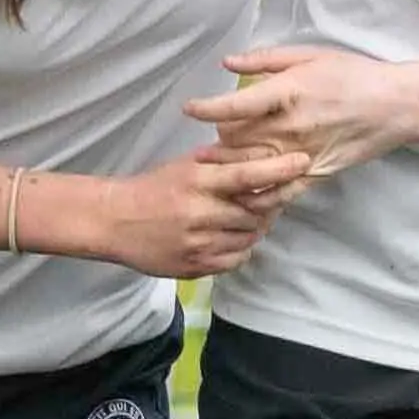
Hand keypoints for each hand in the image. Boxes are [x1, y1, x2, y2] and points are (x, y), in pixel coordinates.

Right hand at [101, 144, 308, 277]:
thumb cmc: (155, 189)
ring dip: (255, 227)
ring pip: (249, 237)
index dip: (279, 169)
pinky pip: (235, 259)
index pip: (247, 175)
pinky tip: (229, 237)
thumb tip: (264, 152)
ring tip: (245, 217)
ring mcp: (198, 244)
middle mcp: (199, 213)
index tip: (303, 162)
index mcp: (197, 182)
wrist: (114, 222)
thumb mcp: (187, 166)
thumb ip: (224, 161)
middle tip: (274, 197)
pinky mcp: (195, 267)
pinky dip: (240, 248)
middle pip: (256, 211)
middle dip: (270, 205)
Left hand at [184, 47, 418, 177]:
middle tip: (217, 136)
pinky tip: (246, 193)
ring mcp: (302, 154)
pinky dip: (257, 196)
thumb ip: (265, 60)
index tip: (189, 109)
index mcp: (288, 93)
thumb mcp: (310, 55)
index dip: (206, 108)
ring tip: (221, 166)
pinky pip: (277, 193)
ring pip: (250, 169)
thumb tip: (228, 63)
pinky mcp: (314, 175)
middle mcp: (291, 126)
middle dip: (219, 139)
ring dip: (230, 169)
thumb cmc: (354, 74)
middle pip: (235, 141)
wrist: (396, 106)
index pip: (235, 106)